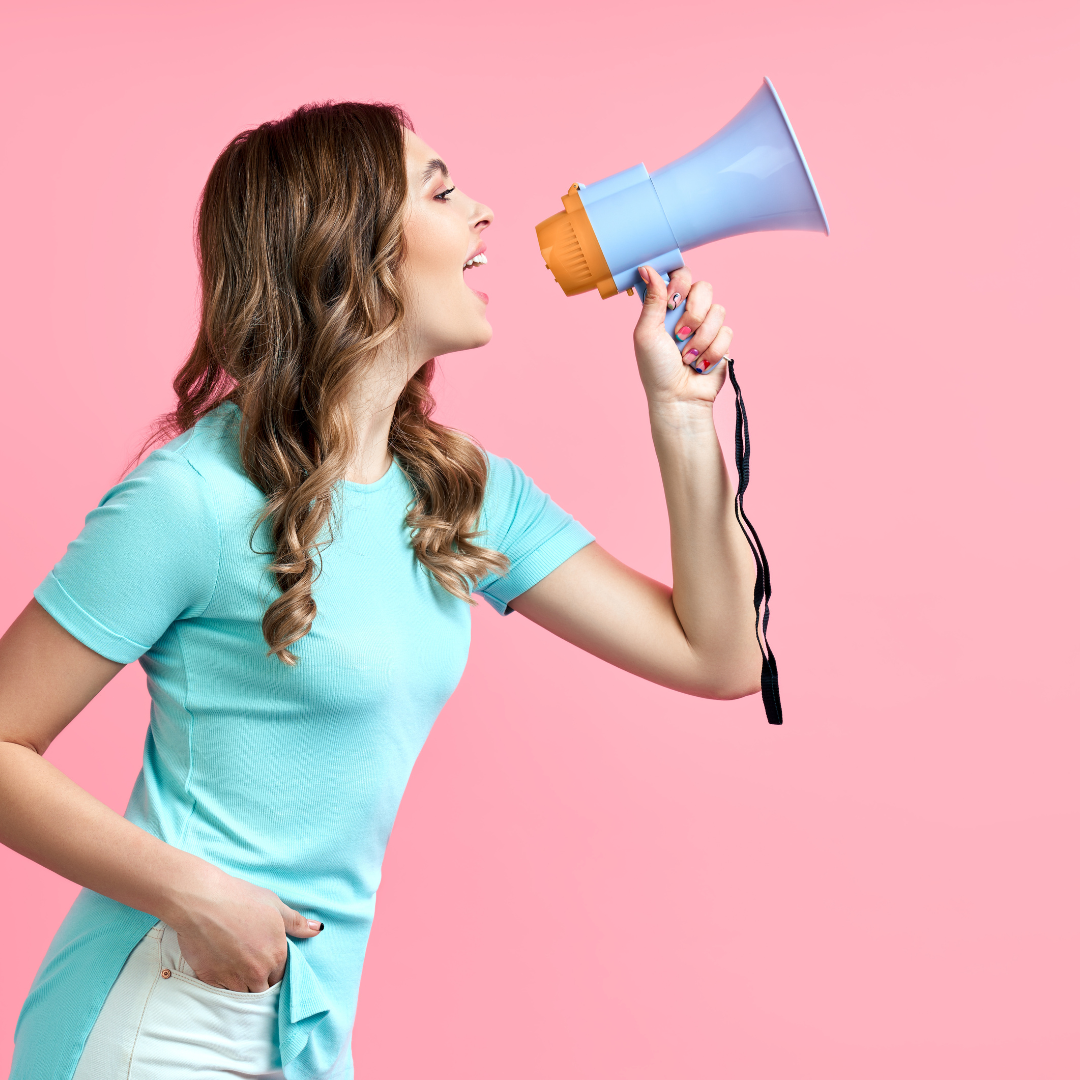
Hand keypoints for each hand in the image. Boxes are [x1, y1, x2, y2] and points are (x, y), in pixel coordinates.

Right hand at [168, 869, 322, 991]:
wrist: (202, 901)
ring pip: (244, 995)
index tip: (270, 963)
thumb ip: (297, 922)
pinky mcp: (210, 980)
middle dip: (262, 982)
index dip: (277, 970)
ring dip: (244, 987)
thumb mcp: (275, 906)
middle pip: (264, 989)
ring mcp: (233, 979)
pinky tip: (222, 970)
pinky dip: (225, 986)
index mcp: (276, 955)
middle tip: (254, 968)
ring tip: (239, 970)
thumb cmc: (240, 898)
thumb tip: (318, 929)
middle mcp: (257, 972)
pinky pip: (223, 992)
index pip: (283, 976)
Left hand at [633, 265, 732, 407]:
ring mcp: (706, 326)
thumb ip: (651, 299)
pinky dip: (711, 352)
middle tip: (679, 334)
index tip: (671, 302)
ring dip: (700, 339)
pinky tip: (699, 365)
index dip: (680, 284)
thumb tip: (647, 268)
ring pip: (718, 311)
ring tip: (687, 357)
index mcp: (667, 307)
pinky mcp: (722, 341)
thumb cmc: (656, 369)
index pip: (681, 274)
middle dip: (692, 314)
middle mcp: (688, 312)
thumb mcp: (646, 333)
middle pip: (704, 287)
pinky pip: (727, 332)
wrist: (678, 398)